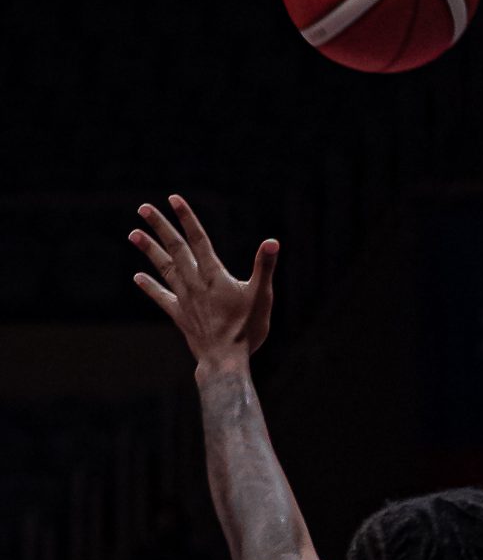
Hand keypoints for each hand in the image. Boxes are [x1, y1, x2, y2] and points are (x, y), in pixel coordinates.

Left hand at [130, 196, 276, 373]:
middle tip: (143, 208)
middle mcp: (195, 283)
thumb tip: (272, 242)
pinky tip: (137, 277)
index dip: (186, 218)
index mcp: (214, 275)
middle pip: (175, 249)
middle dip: (160, 227)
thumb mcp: (262, 296)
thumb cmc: (247, 329)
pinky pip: (162, 297)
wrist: (225, 360)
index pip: (198, 239)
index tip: (173, 199)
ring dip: (149, 250)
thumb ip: (264, 267)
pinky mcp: (180, 316)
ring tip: (133, 233)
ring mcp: (185, 299)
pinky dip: (150, 287)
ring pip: (164, 268)